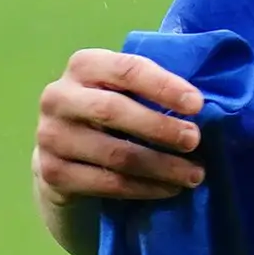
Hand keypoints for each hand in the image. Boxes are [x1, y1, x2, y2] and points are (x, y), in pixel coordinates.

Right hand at [35, 49, 206, 250]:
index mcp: (83, 65)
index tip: (197, 104)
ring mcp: (51, 137)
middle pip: (114, 111)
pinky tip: (169, 189)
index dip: (163, 86)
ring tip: (194, 174)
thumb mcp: (125, 91)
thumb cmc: (111, 113)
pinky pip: (108, 183)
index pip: (126, 69)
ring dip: (161, 166)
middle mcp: (58, 97)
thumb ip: (152, 88)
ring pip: (115, 155)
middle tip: (195, 141)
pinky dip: (144, 188)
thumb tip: (202, 104)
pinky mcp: (53, 173)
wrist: (64, 153)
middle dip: (161, 128)